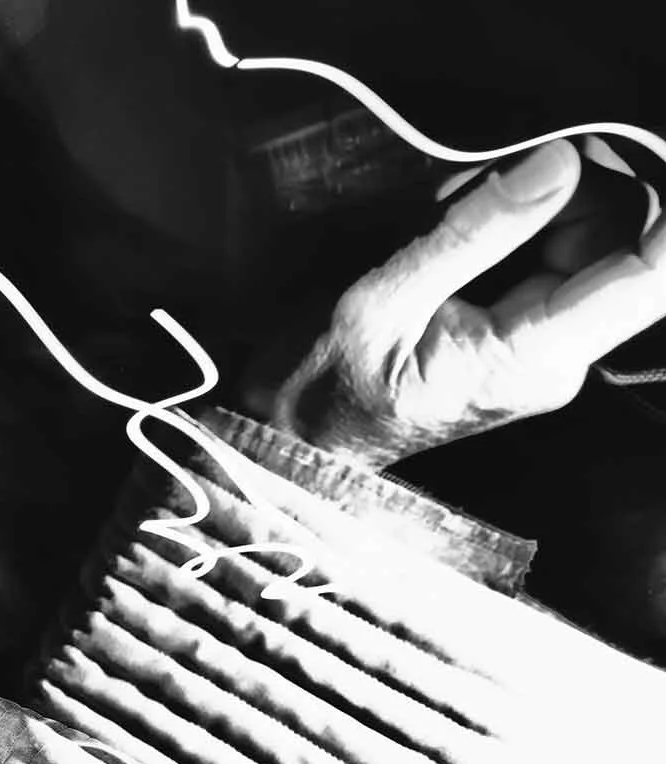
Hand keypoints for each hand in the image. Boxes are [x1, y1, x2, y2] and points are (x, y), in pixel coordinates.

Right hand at [269, 138, 665, 467]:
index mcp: (534, 357)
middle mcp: (562, 357)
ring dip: (548, 201)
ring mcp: (553, 346)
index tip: (648, 149)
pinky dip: (529, 223)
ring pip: (596, 243)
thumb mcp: (386, 301)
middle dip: (578, 189)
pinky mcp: (535, 334)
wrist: (307, 438)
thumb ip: (475, 232)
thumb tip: (557, 162)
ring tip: (463, 200)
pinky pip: (562, 257)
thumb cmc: (332, 386)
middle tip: (496, 170)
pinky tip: (474, 220)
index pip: (648, 277)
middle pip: (622, 245)